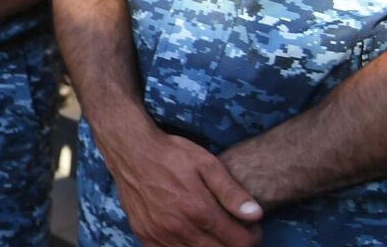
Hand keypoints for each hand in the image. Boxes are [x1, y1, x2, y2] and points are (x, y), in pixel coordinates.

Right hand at [106, 130, 263, 246]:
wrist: (131, 150)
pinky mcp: (145, 236)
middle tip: (235, 231)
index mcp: (198, 210)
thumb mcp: (207, 163)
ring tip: (215, 233)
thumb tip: (256, 214)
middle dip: (234, 244)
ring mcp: (159, 235)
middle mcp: (178, 227)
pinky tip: (191, 236)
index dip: (253, 237)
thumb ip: (232, 192)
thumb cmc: (171, 154)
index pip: (239, 242)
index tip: (252, 227)